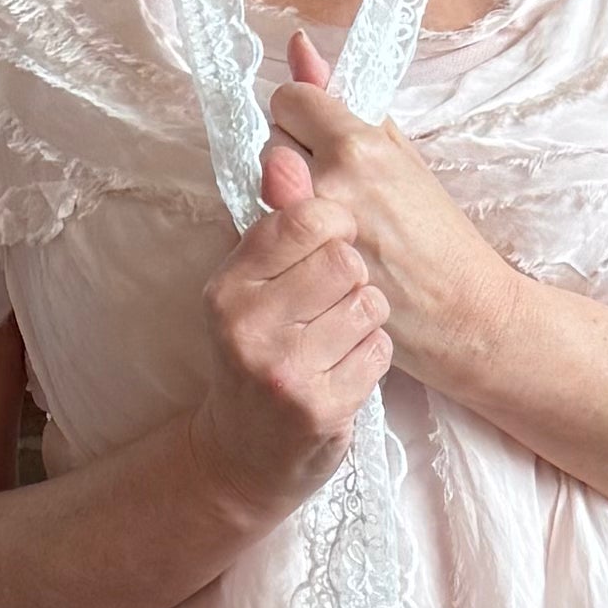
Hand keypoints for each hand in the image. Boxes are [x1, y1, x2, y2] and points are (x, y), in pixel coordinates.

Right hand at [193, 152, 392, 523]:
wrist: (244, 455)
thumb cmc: (259, 355)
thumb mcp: (251, 288)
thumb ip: (277, 222)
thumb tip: (284, 152)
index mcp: (228, 287)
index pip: (303, 218)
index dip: (332, 223)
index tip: (327, 241)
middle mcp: (248, 328)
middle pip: (345, 259)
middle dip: (351, 277)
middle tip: (328, 305)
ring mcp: (285, 371)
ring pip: (368, 304)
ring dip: (365, 319)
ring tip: (336, 339)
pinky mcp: (322, 408)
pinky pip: (380, 350)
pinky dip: (372, 357)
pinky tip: (345, 370)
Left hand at [256, 30, 531, 411]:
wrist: (464, 311)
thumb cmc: (440, 234)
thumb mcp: (401, 153)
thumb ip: (342, 99)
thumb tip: (299, 46)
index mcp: (357, 145)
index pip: (289, 101)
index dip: (306, 118)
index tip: (328, 139)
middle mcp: (329, 182)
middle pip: (274, 142)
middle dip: (298, 157)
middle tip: (342, 188)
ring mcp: (313, 229)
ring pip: (270, 186)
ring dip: (293, 196)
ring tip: (337, 221)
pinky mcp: (305, 269)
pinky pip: (272, 231)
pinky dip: (292, 235)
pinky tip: (323, 250)